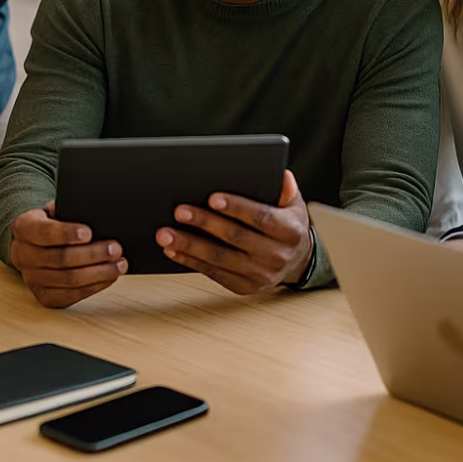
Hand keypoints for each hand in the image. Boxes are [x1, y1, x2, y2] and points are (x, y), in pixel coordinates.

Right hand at [9, 202, 126, 307]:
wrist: (37, 243)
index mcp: (23, 228)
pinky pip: (70, 295)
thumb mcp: (56, 210)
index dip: (66, 233)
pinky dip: (94, 287)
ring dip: (98, 273)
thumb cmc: (53, 223)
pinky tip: (109, 277)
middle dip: (92, 254)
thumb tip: (95, 216)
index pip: (43, 232)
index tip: (89, 232)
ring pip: (68, 280)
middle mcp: (21, 255)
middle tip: (115, 248)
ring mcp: (31, 278)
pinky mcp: (43, 296)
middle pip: (59, 259)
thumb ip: (69, 211)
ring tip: (119, 264)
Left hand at [156, 170, 311, 293]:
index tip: (212, 197)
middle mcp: (276, 256)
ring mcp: (260, 275)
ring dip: (189, 246)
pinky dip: (191, 262)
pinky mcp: (244, 287)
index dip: (237, 207)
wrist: (297, 262)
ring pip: (220, 258)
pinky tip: (173, 250)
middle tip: (179, 211)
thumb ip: (286, 189)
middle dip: (205, 223)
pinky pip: (214, 273)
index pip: (261, 217)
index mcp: (289, 232)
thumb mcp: (295, 205)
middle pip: (235, 237)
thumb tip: (280, 174)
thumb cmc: (288, 226)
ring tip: (165, 234)